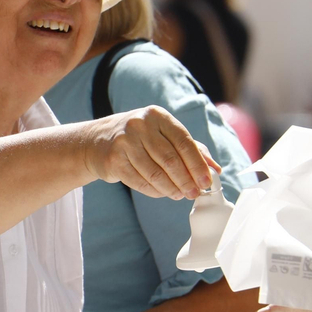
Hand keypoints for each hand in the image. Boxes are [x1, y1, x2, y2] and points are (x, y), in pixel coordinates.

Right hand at [81, 106, 218, 199]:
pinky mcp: (113, 160)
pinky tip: (163, 193)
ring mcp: (124, 142)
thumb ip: (190, 149)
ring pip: (155, 173)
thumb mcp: (163, 134)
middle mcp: (140, 125)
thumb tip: (214, 169)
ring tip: (179, 195)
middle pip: (170, 159)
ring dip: (171, 188)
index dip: (198, 164)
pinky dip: (155, 191)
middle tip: (194, 193)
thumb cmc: (139, 138)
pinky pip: (140, 181)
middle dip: (186, 180)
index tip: (207, 181)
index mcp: (157, 115)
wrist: (96, 141)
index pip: (184, 142)